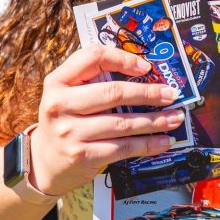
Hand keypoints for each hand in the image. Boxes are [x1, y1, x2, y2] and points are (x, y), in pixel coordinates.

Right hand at [30, 45, 184, 196]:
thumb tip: (143, 73)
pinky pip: (123, 148)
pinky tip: (163, 141)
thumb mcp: (67, 94)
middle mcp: (60, 104)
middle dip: (148, 93)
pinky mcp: (82, 156)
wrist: (44, 163)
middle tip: (170, 94)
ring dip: (155, 121)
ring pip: (123, 123)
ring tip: (174, 117)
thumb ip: (93, 80)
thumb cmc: (65, 121)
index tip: (146, 67)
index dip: (123, 58)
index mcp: (57, 81)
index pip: (93, 57)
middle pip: (113, 92)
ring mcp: (70, 132)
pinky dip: (147, 144)